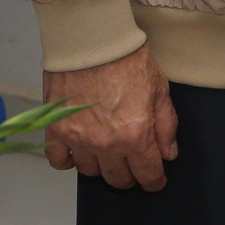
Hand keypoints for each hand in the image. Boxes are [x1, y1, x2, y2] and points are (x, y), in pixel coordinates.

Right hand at [42, 46, 178, 191]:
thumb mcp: (160, 90)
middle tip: (135, 167)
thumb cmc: (128, 61)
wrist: (92, 42)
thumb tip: (168, 153)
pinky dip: (70, 161)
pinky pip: (60, 161)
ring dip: (102, 167)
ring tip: (109, 153)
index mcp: (136, 134)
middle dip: (130, 176)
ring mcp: (79, 140)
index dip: (154, 181)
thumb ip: (166, 126)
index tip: (156, 182)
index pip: (147, 173)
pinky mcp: (56, 131)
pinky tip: (80, 152)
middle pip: (118, 178)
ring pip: (91, 172)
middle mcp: (106, 144)